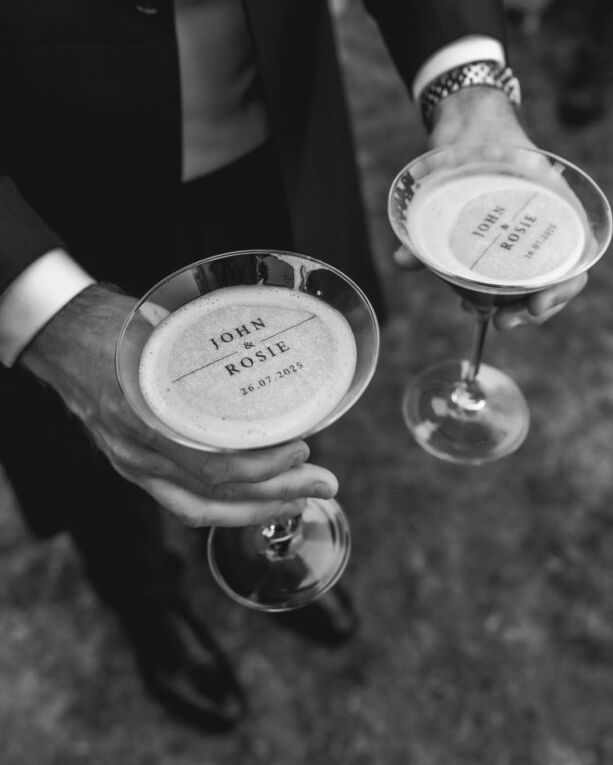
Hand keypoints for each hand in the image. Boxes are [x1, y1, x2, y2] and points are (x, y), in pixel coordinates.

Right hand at [19, 284, 337, 526]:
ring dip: (254, 509)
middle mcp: (138, 454)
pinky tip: (255, 498)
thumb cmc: (113, 329)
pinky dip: (223, 505)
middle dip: (275, 498)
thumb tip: (267, 339)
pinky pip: (181, 500)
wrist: (61, 337)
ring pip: (198, 508)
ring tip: (300, 498)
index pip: (213, 467)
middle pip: (214, 497)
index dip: (263, 469)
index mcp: (146, 421)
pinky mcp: (134, 465)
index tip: (302, 450)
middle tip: (324, 483)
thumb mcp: (160, 330)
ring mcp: (133, 465)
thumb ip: (203, 346)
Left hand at [393, 86, 587, 326]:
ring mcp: (528, 229)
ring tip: (491, 318)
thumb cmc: (473, 134)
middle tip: (502, 322)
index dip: (562, 288)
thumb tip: (403, 260)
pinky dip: (499, 289)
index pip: (575, 255)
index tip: (536, 304)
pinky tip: (474, 301)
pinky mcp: (505, 235)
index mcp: (553, 200)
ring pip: (535, 278)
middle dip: (534, 309)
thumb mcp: (455, 164)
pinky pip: (512, 269)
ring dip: (518, 305)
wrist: (468, 115)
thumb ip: (429, 207)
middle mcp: (548, 218)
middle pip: (557, 278)